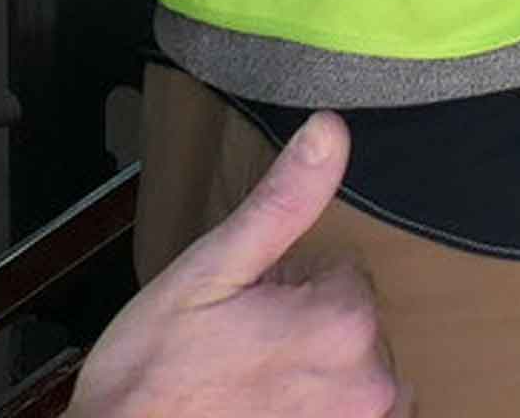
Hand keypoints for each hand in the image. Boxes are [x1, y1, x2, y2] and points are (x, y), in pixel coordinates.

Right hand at [74, 116, 405, 416]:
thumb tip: (330, 130)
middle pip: (351, 326)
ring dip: (311, 379)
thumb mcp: (211, 271)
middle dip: (302, 331)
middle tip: (238, 353)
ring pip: (350, 376)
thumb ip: (282, 202)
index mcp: (343, 322)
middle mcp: (368, 384)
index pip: (343, 276)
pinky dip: (314, 413)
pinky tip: (263, 414)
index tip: (246, 313)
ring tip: (247, 391)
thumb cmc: (150, 376)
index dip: (288, 288)